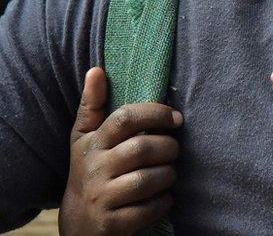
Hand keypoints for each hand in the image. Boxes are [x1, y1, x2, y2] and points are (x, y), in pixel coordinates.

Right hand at [59, 68, 181, 235]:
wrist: (79, 224)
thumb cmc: (91, 170)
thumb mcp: (85, 138)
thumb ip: (93, 105)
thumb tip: (97, 69)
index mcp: (92, 143)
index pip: (124, 118)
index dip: (156, 113)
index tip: (177, 118)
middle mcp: (94, 169)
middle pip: (142, 148)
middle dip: (169, 147)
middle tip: (174, 150)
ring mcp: (102, 197)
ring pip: (147, 179)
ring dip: (168, 174)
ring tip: (169, 172)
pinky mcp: (112, 223)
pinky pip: (149, 208)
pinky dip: (164, 201)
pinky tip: (164, 196)